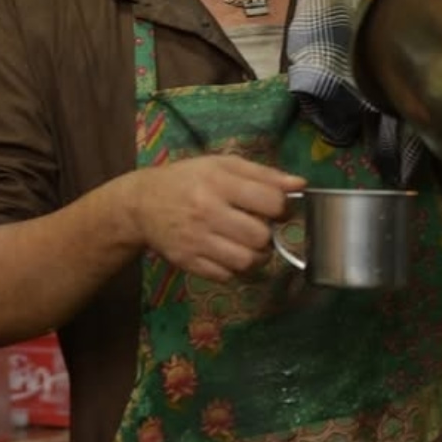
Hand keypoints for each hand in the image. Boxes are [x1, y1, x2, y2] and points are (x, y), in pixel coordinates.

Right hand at [124, 155, 306, 281]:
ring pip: (246, 261)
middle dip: (268, 235)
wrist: (141, 203)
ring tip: (249, 244)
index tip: (277, 209)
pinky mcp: (188, 262)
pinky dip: (235, 269)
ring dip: (256, 256)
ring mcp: (196, 241)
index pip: (271, 202)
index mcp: (218, 183)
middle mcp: (207, 212)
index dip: (283, 208)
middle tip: (260, 228)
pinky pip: (227, 276)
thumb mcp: (222, 165)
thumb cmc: (188, 179)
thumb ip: (263, 174)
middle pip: (261, 237)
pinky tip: (230, 254)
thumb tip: (300, 184)